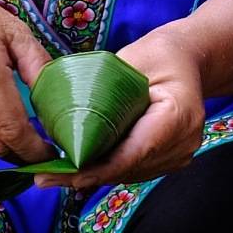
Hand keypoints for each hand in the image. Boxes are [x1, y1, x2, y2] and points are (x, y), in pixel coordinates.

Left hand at [58, 27, 207, 190]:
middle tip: (46, 177)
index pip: (135, 152)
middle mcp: (184, 141)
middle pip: (129, 168)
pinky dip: (108, 169)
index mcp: (179, 114)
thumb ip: (105, 91)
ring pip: (130, 174)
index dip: (100, 168)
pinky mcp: (172, 159)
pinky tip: (79, 168)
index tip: (68, 174)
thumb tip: (67, 120)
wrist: (186, 60)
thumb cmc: (158, 55)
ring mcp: (181, 153)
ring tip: (55, 175)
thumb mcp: (130, 62)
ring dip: (94, 176)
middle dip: (87, 174)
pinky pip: (135, 169)